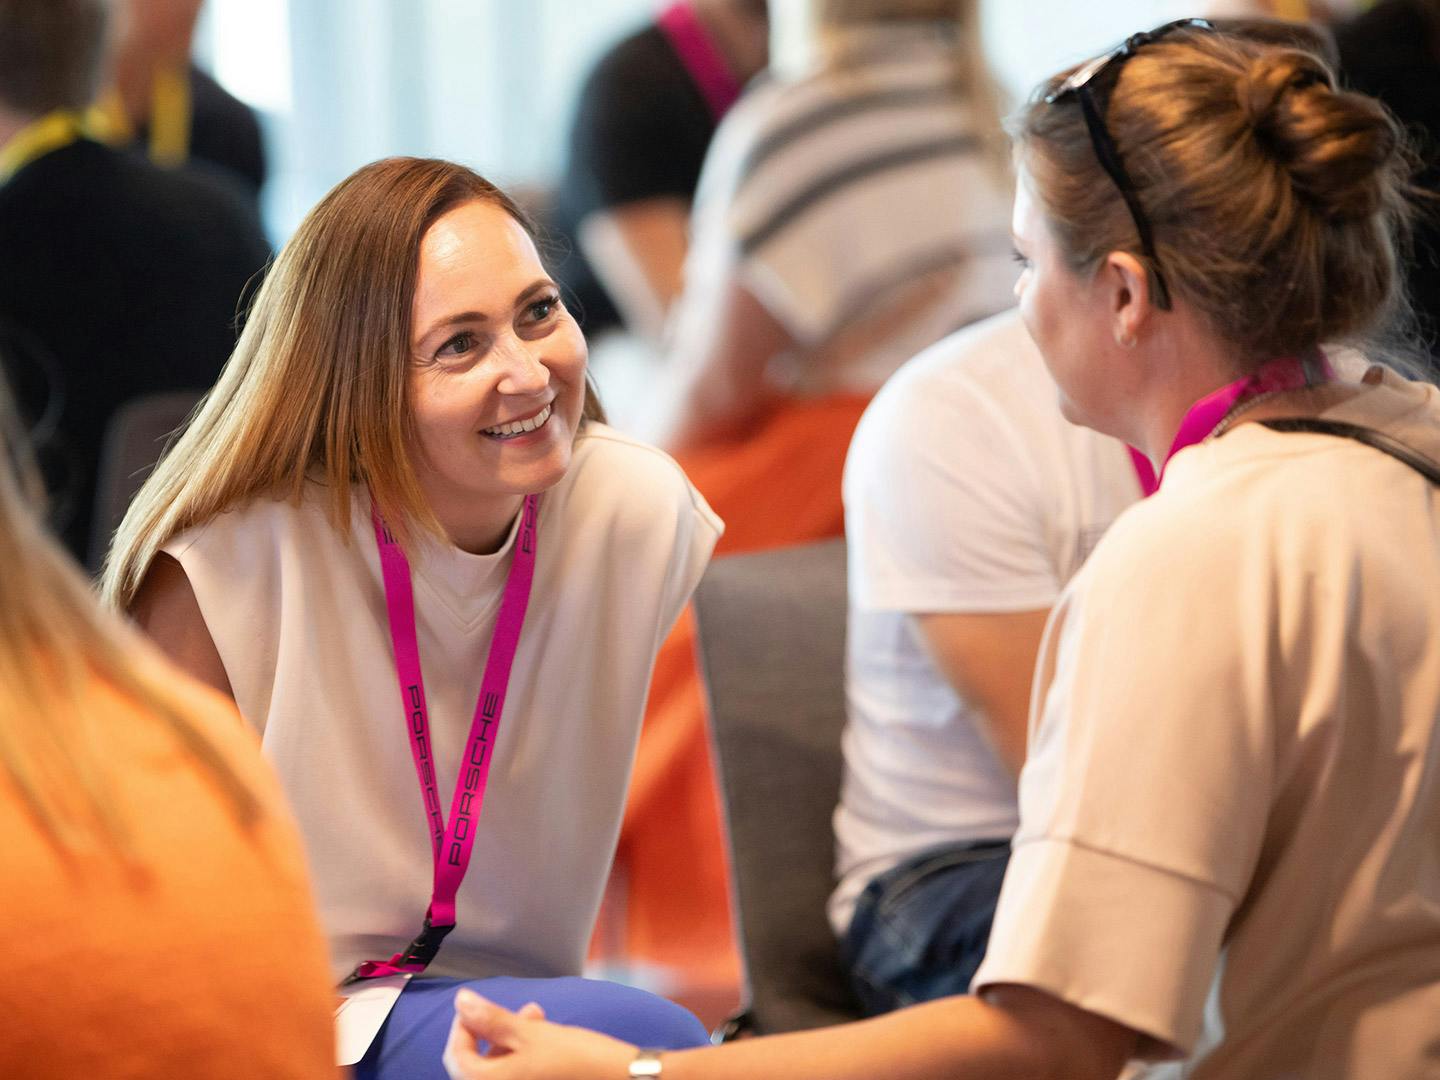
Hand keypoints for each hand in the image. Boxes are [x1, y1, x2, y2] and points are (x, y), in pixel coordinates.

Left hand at [443, 989, 637, 1079]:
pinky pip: (518, 1075)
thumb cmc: (577, 1060)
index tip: (477, 1006)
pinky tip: (545, 1036)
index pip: (456, 1058)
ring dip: (511, 1039)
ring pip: (500, 1068)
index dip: (462, 1027)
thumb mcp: (532, 1033)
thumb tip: (461, 1000)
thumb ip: (492, 1018)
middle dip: (494, 1031)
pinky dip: (524, 1054)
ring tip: (537, 1015)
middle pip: (477, 1064)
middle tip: (517, 1009)